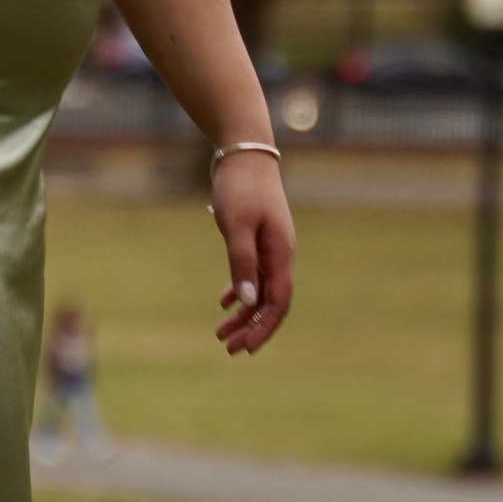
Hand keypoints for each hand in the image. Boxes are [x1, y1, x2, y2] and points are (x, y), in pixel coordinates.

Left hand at [210, 150, 293, 355]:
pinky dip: (240, 290)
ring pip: (260, 289)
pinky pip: (253, 273)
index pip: (278, 302)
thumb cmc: (240, 187)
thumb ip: (242, 263)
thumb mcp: (236, 227)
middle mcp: (280, 254)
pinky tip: (224, 302)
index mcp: (280, 254)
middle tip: (229, 348)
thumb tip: (246, 303)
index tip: (246, 348)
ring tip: (221, 333)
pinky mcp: (258, 238)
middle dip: (252, 327)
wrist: (245, 152)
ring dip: (243, 313)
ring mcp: (270, 246)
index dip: (264, 327)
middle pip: (270, 301)